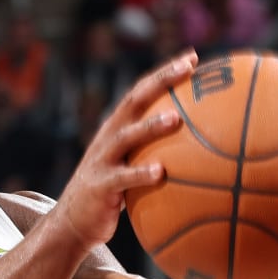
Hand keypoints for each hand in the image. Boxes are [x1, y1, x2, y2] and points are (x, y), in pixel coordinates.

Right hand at [53, 52, 196, 248]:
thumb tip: (203, 150)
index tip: (193, 57)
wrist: (74, 221)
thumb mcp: (132, 165)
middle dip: (161, 81)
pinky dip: (140, 174)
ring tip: (175, 119)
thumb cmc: (113, 193)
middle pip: (135, 100)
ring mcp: (102, 159)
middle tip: (188, 68)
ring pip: (127, 136)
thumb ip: (156, 152)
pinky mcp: (100, 185)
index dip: (165, 72)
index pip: (143, 91)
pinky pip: (123, 178)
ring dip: (151, 126)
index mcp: (118, 127)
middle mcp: (109, 136)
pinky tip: (161, 173)